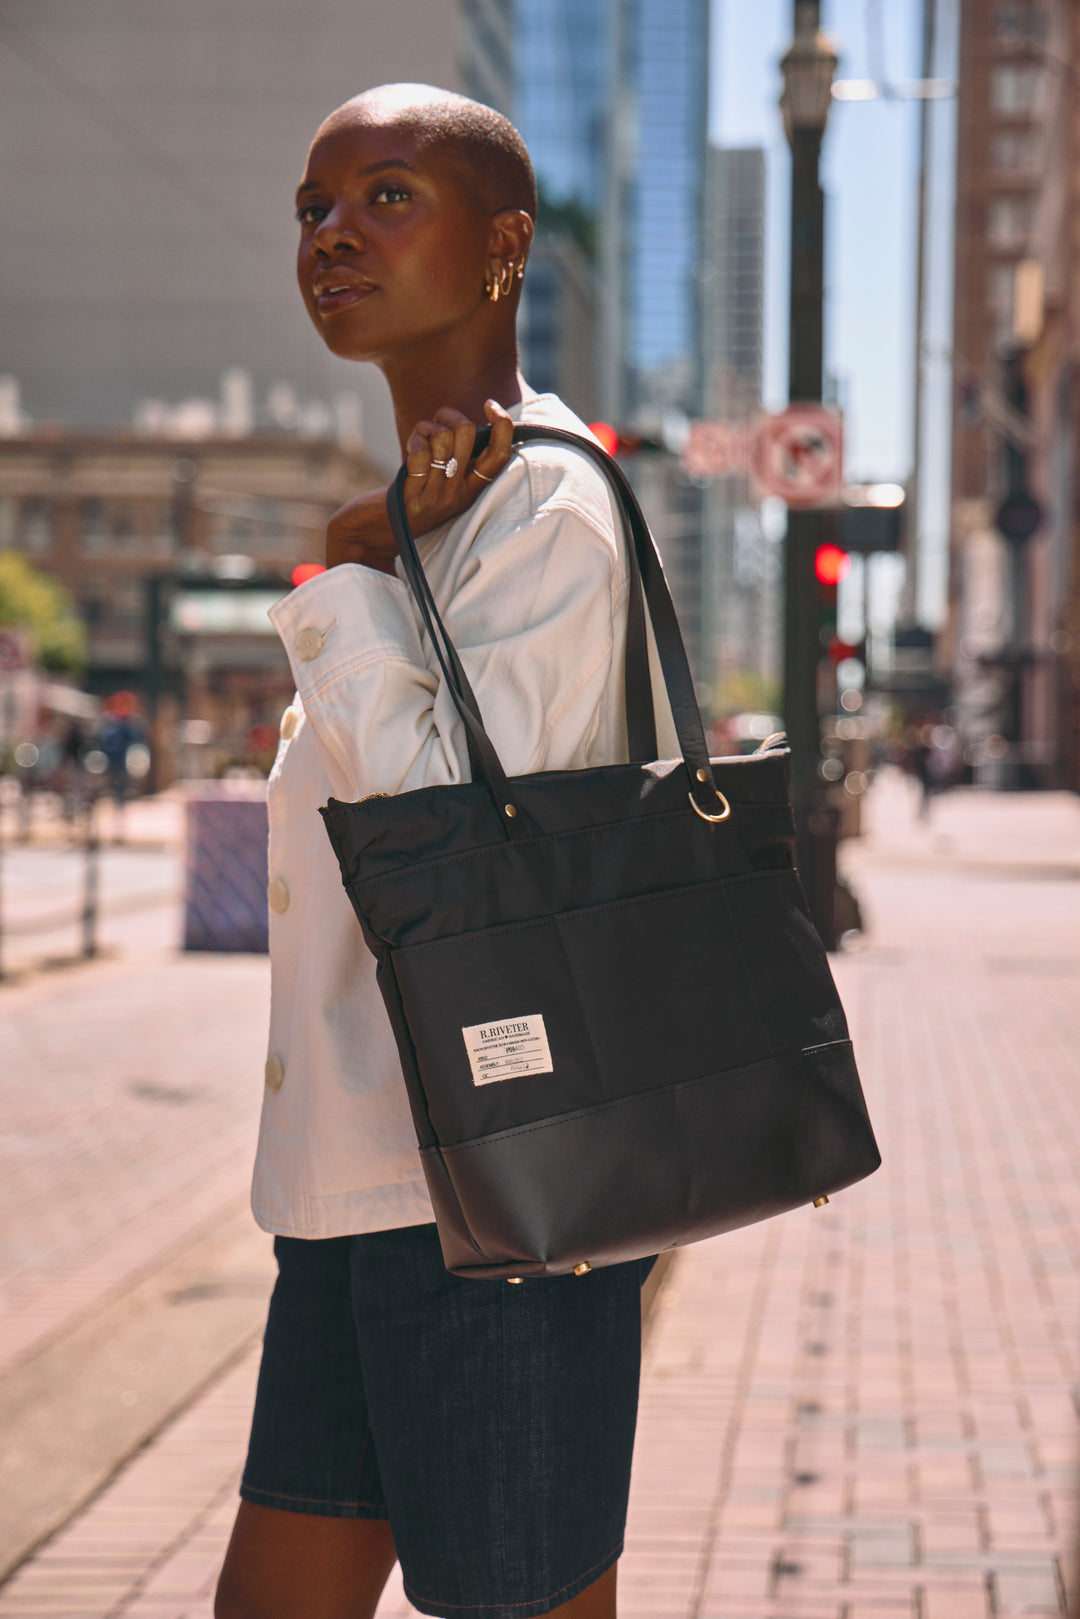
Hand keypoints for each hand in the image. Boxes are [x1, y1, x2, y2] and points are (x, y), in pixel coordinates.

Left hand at [325, 400, 514, 574]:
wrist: (372, 536)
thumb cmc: (405, 500)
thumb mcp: (439, 483)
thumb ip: (454, 459)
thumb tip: (460, 424)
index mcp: (470, 490)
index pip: (501, 456)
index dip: (503, 425)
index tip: (490, 405)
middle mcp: (458, 495)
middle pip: (468, 433)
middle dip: (448, 415)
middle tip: (434, 424)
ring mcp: (436, 498)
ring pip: (443, 438)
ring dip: (426, 428)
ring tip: (417, 440)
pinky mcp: (412, 499)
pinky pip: (421, 454)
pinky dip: (415, 441)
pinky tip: (410, 448)